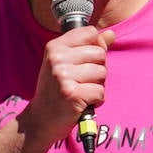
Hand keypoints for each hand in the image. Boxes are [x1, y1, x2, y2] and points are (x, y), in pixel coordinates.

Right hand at [18, 27, 113, 141]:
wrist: (42, 119)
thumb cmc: (57, 90)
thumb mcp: (67, 63)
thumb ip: (90, 47)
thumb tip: (111, 34)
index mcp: (55, 47)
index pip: (90, 32)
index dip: (96, 46)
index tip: (87, 60)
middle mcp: (57, 59)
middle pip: (100, 53)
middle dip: (98, 69)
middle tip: (82, 81)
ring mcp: (63, 76)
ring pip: (102, 73)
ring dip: (97, 86)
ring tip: (81, 92)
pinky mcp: (72, 94)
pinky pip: (100, 92)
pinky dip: (96, 100)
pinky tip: (83, 102)